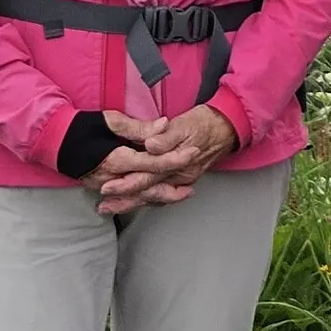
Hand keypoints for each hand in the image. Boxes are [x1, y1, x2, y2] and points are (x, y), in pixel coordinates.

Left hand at [87, 104, 236, 217]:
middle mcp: (180, 176)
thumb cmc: (204, 123)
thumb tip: (150, 144)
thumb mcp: (185, 124)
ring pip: (154, 196)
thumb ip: (167, 136)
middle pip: (148, 191)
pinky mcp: (182, 179)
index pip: (147, 175)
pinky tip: (135, 202)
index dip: (127, 182)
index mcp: (178, 161)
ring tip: (111, 208)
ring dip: (132, 203)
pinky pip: (163, 194)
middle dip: (125, 200)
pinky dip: (147, 199)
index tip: (107, 186)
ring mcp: (182, 179)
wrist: (227, 127)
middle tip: (103, 206)